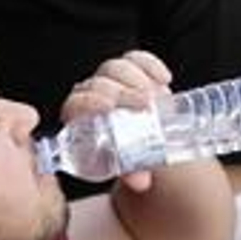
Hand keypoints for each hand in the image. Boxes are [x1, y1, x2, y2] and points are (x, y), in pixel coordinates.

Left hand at [62, 50, 173, 193]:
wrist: (141, 144)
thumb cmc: (125, 156)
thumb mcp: (126, 166)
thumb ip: (132, 171)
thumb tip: (141, 180)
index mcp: (81, 119)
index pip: (76, 104)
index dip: (89, 102)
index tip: (109, 107)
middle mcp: (93, 96)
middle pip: (100, 83)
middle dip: (123, 91)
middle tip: (145, 103)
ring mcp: (111, 81)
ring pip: (117, 67)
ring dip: (138, 78)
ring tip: (157, 96)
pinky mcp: (131, 71)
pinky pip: (136, 59)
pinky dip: (150, 65)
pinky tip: (164, 78)